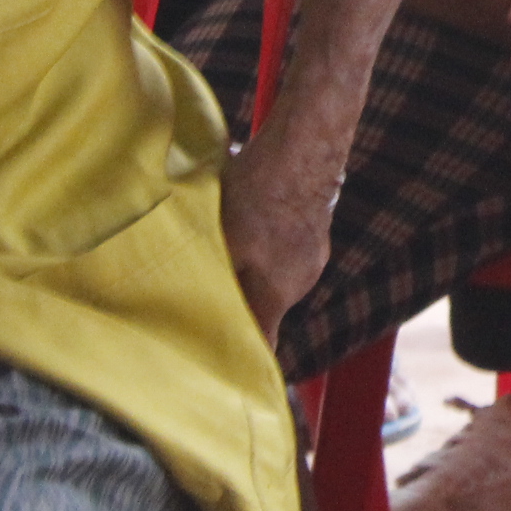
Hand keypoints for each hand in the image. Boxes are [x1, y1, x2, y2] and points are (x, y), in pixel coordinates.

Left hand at [217, 126, 337, 340]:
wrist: (308, 138)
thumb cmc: (261, 191)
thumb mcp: (225, 241)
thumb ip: (217, 282)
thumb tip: (198, 313)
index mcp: (279, 291)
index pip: (262, 343)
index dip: (242, 359)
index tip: (223, 372)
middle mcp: (302, 278)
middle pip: (262, 305)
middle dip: (234, 301)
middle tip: (198, 292)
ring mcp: (312, 251)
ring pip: (269, 273)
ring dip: (245, 266)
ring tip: (221, 243)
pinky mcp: (312, 226)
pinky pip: (279, 248)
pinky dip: (259, 242)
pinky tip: (244, 215)